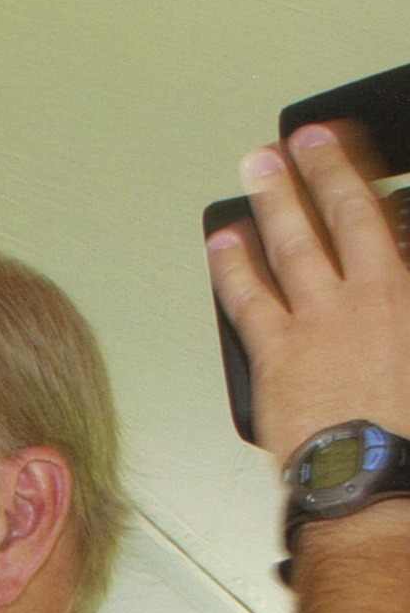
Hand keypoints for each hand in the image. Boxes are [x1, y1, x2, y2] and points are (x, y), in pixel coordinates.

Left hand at [206, 122, 409, 465]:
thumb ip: (401, 311)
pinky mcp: (277, 350)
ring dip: (275, 198)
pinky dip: (233, 263)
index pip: (394, 221)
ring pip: (294, 242)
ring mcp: (320, 319)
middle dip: (325, 168)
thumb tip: (391, 295)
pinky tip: (223, 241)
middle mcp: (371, 294)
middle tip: (306, 137)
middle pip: (347, 213)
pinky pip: (247, 295)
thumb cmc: (408, 428)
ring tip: (259, 165)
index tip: (365, 157)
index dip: (377, 184)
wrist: (377, 475)